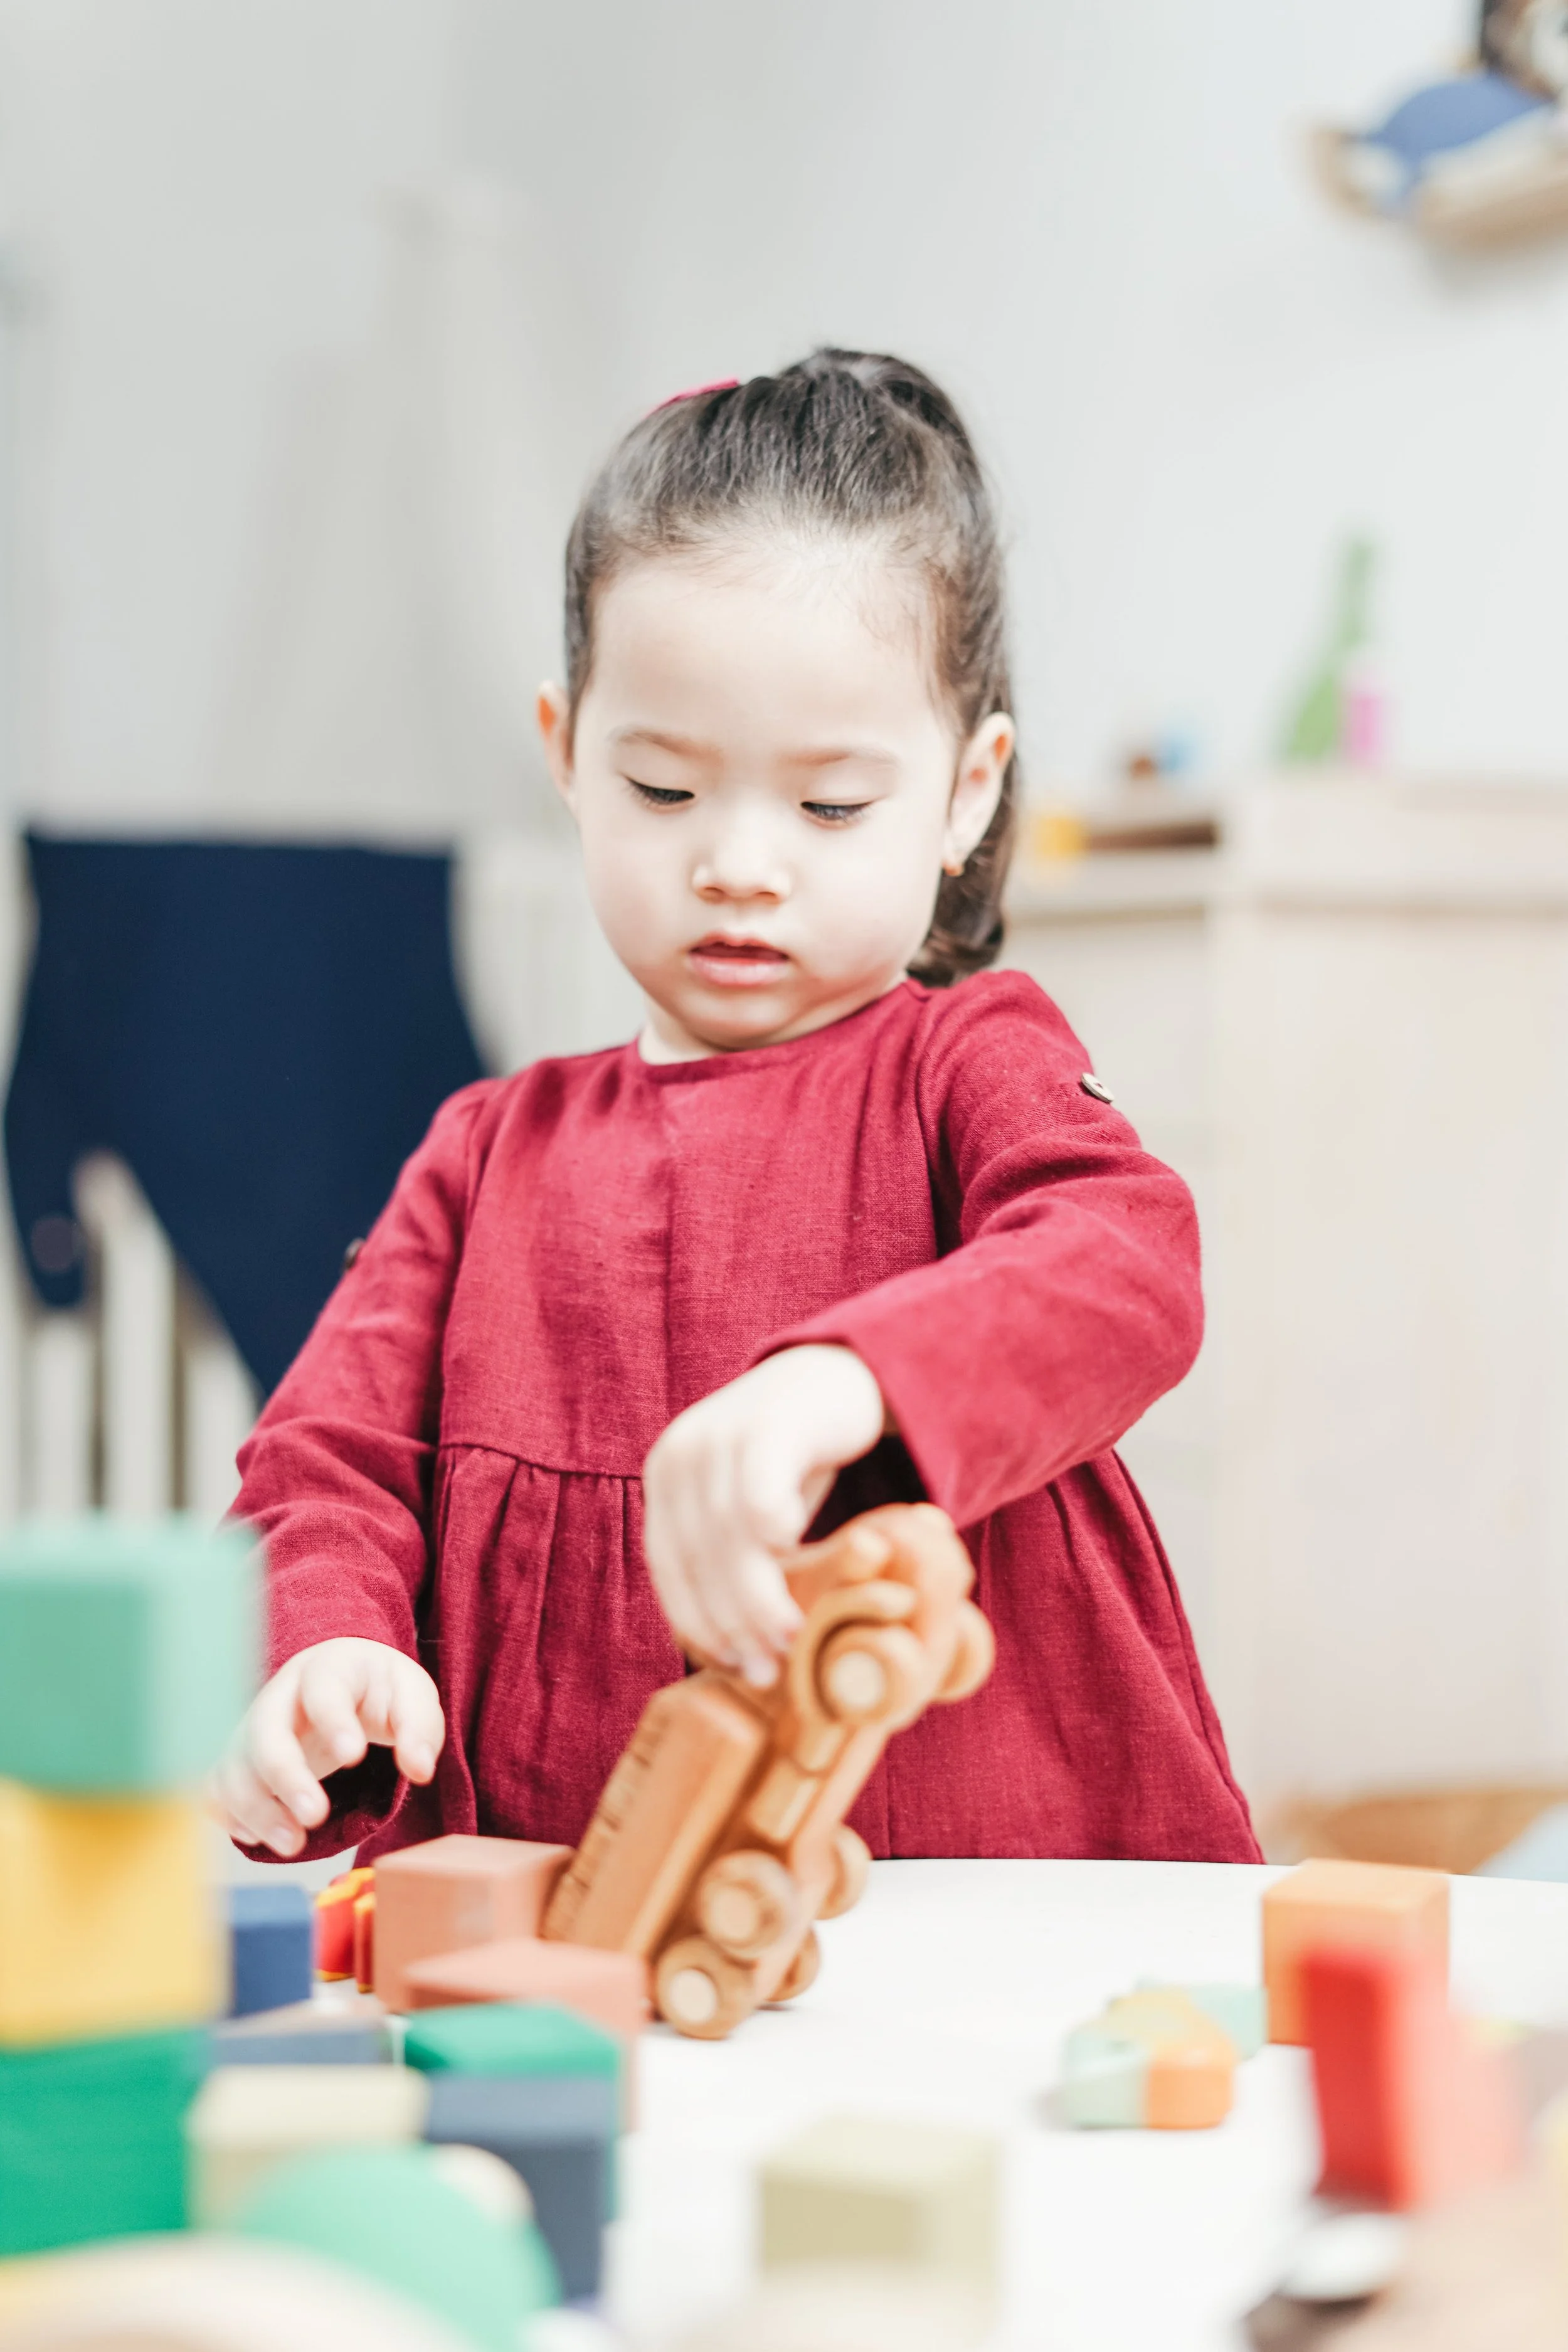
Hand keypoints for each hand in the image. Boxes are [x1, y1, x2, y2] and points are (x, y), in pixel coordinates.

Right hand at [208, 1637, 444, 1859]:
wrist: (344, 1681)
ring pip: (236, 1764)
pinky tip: (257, 1835)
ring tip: (293, 1844)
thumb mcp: (412, 1698)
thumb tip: (420, 1769)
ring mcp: (253, 1726)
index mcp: (328, 1668)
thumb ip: (420, 1729)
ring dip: (258, 1808)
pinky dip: (230, 1813)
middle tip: (316, 1817)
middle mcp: (281, 1695)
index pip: (322, 1688)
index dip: (334, 1722)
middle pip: (266, 1730)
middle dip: (287, 1777)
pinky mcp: (240, 1758)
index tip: (354, 1757)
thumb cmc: (379, 1690)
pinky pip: (217, 1785)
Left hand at [643, 1344, 887, 1687]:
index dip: (697, 1623)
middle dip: (731, 1622)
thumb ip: (733, 1561)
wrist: (836, 1374)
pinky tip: (798, 1552)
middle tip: (769, 1667)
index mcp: (666, 1479)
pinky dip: (773, 1529)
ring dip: (758, 1595)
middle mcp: (681, 1455)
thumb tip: (738, 1657)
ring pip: (727, 1535)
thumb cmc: (793, 1459)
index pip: (668, 1567)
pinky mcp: (767, 1423)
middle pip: (697, 1556)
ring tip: (791, 1635)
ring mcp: (720, 1434)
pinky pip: (759, 1490)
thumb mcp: (750, 1508)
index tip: (731, 1666)